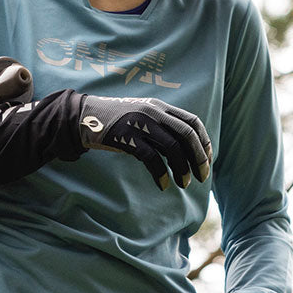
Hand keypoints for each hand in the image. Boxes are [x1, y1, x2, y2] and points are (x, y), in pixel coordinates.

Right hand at [77, 94, 211, 190]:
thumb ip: (162, 126)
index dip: (204, 142)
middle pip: (187, 135)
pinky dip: (161, 174)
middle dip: (199, 158)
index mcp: (160, 107)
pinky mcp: (126, 138)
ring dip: (182, 169)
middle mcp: (153, 112)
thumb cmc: (117, 121)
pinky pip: (151, 158)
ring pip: (172, 147)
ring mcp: (139, 124)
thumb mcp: (142, 115)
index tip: (207, 160)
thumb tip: (186, 149)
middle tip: (202, 177)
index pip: (192, 122)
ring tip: (184, 184)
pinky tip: (164, 185)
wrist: (84, 117)